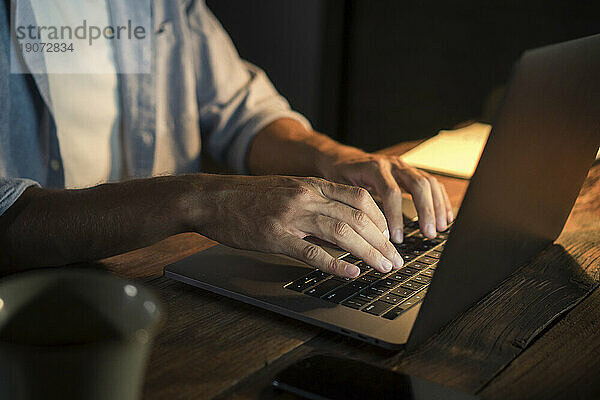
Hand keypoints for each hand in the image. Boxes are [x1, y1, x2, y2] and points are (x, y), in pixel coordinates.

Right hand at [185, 174, 403, 277]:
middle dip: (382, 241)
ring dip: (368, 252)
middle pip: (357, 217)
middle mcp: (306, 196)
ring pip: (342, 232)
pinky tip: (350, 273)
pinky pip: (312, 251)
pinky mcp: (275, 236)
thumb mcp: (287, 190)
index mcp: (311, 184)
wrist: (212, 198)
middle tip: (395, 260)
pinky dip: (335, 264)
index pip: (359, 197)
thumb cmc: (248, 197)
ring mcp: (291, 215)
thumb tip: (342, 229)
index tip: (390, 236)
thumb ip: (316, 204)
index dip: (382, 218)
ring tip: (383, 268)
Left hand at [320, 151, 452, 242]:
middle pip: (417, 184)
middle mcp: (392, 164)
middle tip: (428, 233)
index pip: (391, 191)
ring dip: (437, 207)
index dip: (396, 216)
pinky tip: (445, 217)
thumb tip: (362, 232)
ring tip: (439, 228)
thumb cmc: (339, 176)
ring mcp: (404, 166)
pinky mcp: (411, 172)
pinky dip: (440, 200)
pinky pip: (432, 183)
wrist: (341, 159)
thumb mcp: (339, 188)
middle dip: (426, 211)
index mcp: (374, 167)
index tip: (396, 238)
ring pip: (428, 183)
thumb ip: (352, 205)